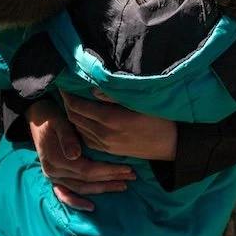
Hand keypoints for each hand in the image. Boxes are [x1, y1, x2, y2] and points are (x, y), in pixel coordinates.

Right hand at [26, 99, 135, 212]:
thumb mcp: (59, 122)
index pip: (87, 170)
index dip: (108, 171)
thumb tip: (75, 155)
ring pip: (81, 188)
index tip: (127, 168)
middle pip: (87, 180)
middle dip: (110, 179)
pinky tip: (91, 207)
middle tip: (131, 176)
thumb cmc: (52, 117)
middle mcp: (54, 172)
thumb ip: (67, 138)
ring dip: (102, 189)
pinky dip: (77, 202)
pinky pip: (65, 194)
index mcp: (56, 159)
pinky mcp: (54, 178)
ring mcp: (53, 177)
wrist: (37, 117)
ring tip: (122, 186)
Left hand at [59, 91, 177, 161]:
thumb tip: (93, 89)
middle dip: (67, 103)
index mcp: (110, 119)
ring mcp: (105, 144)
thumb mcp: (138, 102)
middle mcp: (103, 134)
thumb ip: (113, 96)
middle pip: (74, 117)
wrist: (171, 144)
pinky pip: (86, 139)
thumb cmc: (158, 118)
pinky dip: (80, 128)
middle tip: (65, 91)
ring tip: (72, 102)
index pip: (78, 106)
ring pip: (78, 129)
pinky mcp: (108, 151)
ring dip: (72, 115)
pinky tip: (82, 120)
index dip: (68, 94)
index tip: (64, 84)